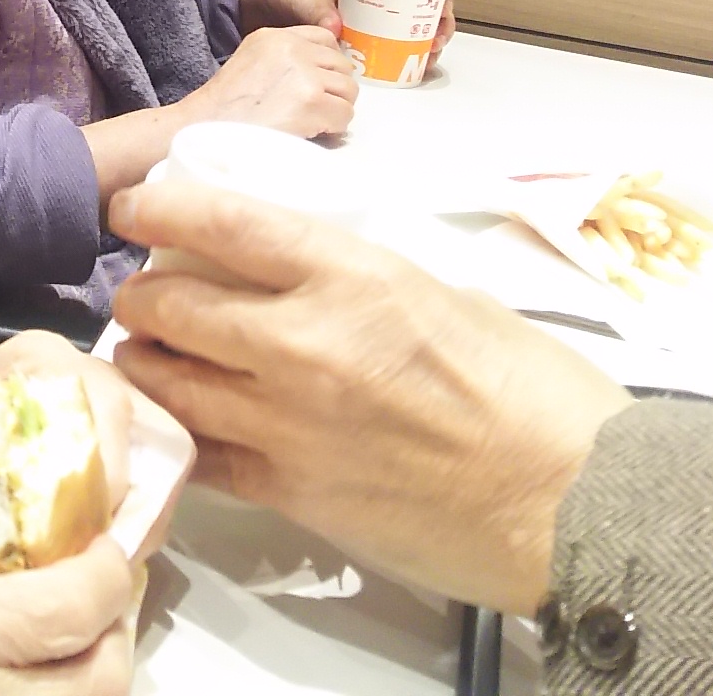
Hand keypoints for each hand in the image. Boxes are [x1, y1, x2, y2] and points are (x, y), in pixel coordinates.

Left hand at [104, 179, 630, 616]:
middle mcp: (304, 344)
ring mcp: (289, 424)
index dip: (160, 207)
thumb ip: (363, 281)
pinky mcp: (291, 493)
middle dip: (143, 296)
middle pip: (171, 306)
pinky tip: (181, 420)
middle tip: (145, 294)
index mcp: (352, 277)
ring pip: (169, 383)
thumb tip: (308, 274)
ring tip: (145, 354)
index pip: (222, 222)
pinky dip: (180, 433)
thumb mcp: (446, 295)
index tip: (133, 206)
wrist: (578, 506)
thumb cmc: (537, 392)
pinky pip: (202, 456)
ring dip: (145, 363)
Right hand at [189, 25, 357, 138]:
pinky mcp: (312, 101)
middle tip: (314, 110)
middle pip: (341, 65)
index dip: (327, 65)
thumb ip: (283, 58)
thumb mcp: (250, 62)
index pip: (325, 38)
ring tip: (311, 123)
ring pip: (348, 91)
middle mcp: (293, 48)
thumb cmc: (224, 108)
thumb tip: (320, 73)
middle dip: (333, 90)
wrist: (207, 129)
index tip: (319, 84)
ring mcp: (304, 73)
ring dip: (334, 110)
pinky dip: (332, 128)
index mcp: (275, 36)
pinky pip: (344, 115)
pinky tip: (310, 132)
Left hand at [242, 0, 456, 67]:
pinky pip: (388, 45)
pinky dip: (399, 56)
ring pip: (408, 28)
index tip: (439, 18)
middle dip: (436, 26)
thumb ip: (317, 10)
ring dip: (422, 44)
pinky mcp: (359, 37)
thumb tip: (337, 29)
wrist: (262, 4)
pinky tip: (404, 69)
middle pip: (421, 6)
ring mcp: (369, 16)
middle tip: (435, 46)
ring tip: (425, 61)